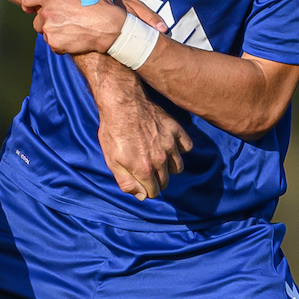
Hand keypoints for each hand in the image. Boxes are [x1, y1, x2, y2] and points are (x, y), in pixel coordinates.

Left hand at [22, 0, 126, 52]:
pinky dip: (60, 44)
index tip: (29, 8)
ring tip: (70, 28)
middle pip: (37, 20)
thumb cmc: (98, 2)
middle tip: (63, 20)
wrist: (108, 27)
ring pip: (45, 33)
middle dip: (46, 21)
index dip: (27, 4)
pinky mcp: (56, 43)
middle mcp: (47, 13)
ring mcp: (50, 29)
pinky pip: (53, 45)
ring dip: (54, 32)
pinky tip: (72, 38)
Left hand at [91, 64, 192, 198]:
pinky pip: (187, 146)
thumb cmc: (113, 131)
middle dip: (157, 181)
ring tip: (158, 160)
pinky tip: (170, 145)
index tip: (142, 184)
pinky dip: (180, 149)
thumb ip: (126, 182)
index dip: (146, 190)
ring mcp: (170, 144)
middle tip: (148, 172)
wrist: (122, 103)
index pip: (153, 192)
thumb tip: (141, 196)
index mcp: (144, 169)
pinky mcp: (175, 130)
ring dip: (169, 167)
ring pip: (178, 166)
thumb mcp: (111, 160)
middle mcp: (160, 159)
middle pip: (165, 181)